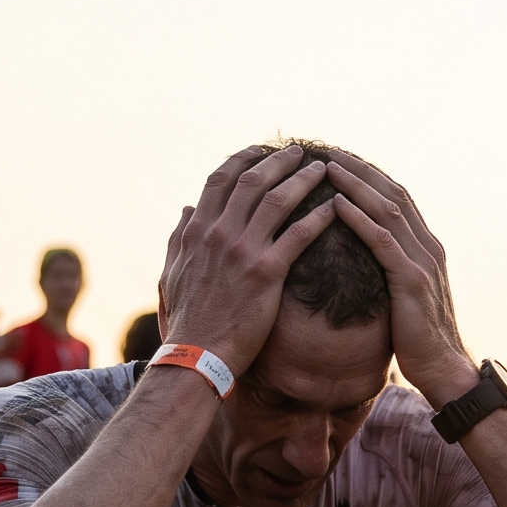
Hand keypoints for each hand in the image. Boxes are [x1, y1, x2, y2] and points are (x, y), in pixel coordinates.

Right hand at [158, 146, 338, 376]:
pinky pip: (297, 236)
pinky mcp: (266, 273)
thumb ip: (178, 238)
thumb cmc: (186, 321)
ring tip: (322, 169)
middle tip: (299, 151)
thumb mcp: (170, 273)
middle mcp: (218, 234)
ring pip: (277, 200)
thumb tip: (186, 209)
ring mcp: (242, 251)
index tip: (259, 149)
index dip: (241, 160)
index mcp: (195, 231)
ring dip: (301, 180)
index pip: (219, 181)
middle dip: (277, 161)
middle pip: (251, 181)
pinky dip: (318, 217)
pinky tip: (335, 208)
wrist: (195, 356)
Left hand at [324, 159, 473, 403]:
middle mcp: (428, 247)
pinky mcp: (412, 281)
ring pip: (388, 209)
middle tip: (327, 150)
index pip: (397, 198)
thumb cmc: (419, 341)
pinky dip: (359, 218)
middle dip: (360, 169)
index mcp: (427, 248)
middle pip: (392, 193)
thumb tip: (367, 262)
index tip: (339, 159)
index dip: (368, 176)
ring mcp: (423, 262)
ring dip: (355, 184)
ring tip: (325, 166)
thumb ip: (392, 273)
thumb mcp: (404, 298)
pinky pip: (382, 241)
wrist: (444, 371)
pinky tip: (335, 204)